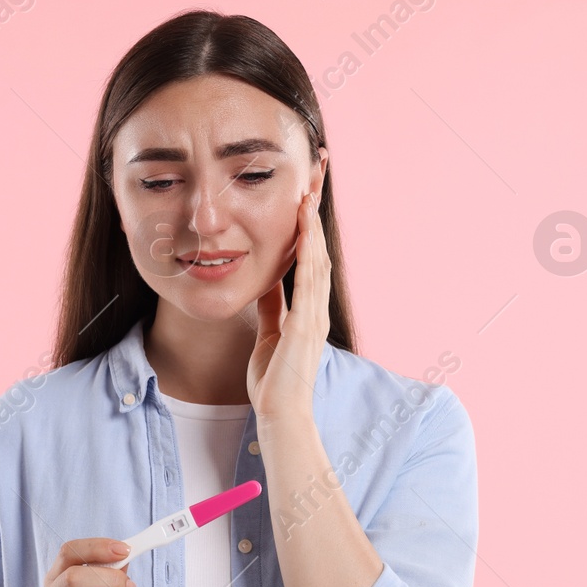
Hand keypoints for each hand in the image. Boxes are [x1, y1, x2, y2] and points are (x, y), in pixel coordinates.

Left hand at [248, 190, 330, 421]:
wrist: (280, 411)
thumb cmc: (274, 379)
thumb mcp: (269, 333)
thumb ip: (272, 308)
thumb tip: (267, 283)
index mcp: (307, 309)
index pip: (310, 257)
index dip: (309, 225)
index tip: (306, 193)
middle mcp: (315, 307)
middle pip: (319, 249)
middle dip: (316, 211)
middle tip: (317, 175)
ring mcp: (313, 315)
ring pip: (317, 260)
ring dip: (313, 225)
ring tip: (310, 191)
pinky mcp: (305, 326)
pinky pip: (308, 283)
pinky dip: (308, 254)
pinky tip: (305, 231)